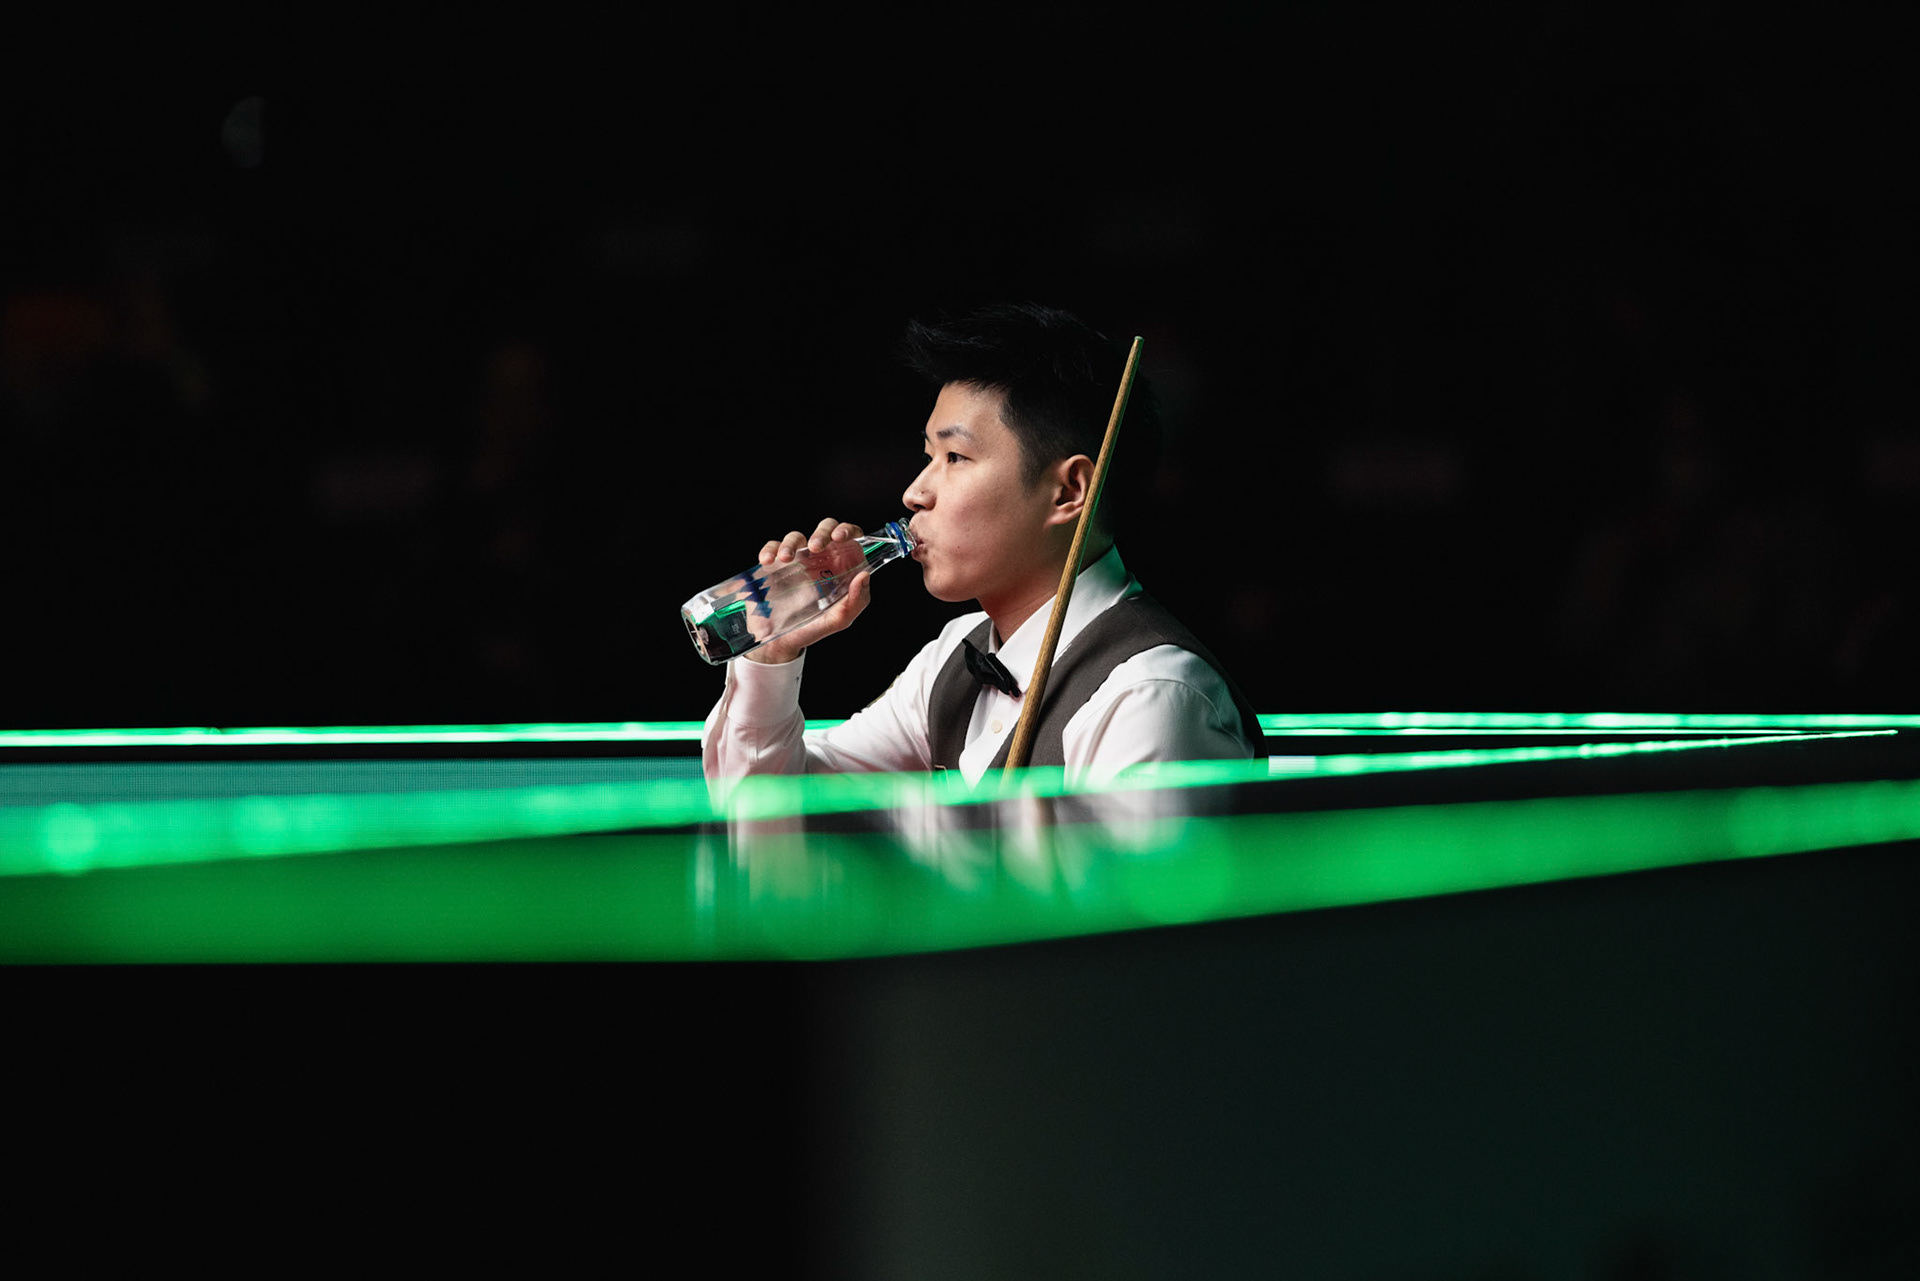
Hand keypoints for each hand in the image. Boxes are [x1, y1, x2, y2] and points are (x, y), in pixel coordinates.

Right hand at [743, 518, 872, 663]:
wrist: (782, 642)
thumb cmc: (814, 628)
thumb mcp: (839, 619)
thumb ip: (856, 600)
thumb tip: (864, 576)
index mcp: (841, 566)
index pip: (850, 538)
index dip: (848, 530)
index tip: (840, 537)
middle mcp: (821, 559)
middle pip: (825, 529)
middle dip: (821, 532)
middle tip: (816, 547)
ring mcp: (797, 560)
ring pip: (796, 536)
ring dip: (791, 543)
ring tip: (785, 559)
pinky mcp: (775, 564)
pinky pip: (772, 548)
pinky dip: (770, 550)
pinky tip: (768, 561)